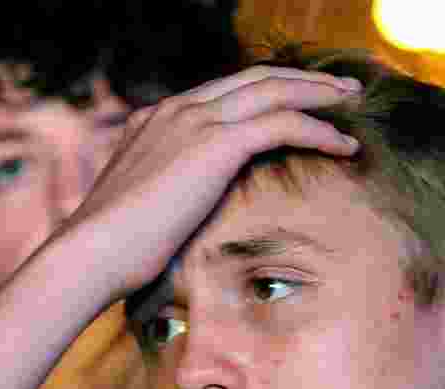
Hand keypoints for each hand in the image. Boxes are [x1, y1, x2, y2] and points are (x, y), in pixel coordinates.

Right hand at [64, 65, 360, 296]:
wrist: (92, 252)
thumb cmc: (114, 247)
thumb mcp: (141, 206)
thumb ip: (165, 190)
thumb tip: (183, 208)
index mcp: (158, 118)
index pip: (226, 92)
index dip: (269, 92)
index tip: (298, 101)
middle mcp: (178, 109)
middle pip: (256, 78)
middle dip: (303, 80)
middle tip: (340, 87)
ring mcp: (196, 121)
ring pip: (274, 90)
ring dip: (319, 93)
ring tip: (352, 100)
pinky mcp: (215, 144)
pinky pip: (282, 124)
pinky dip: (318, 129)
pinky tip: (344, 144)